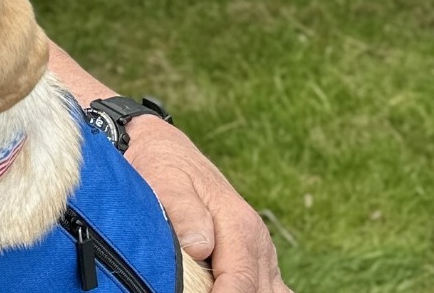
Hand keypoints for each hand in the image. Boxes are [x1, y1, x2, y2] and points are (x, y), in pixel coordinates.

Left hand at [124, 118, 291, 292]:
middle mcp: (258, 242)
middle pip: (259, 292)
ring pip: (268, 292)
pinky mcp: (255, 261)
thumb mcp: (166, 180)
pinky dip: (250, 291)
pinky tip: (221, 287)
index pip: (240, 282)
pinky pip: (265, 287)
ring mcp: (261, 254)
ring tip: (208, 290)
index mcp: (241, 226)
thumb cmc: (165, 167)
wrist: (170, 154)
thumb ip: (183, 212)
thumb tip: (200, 247)